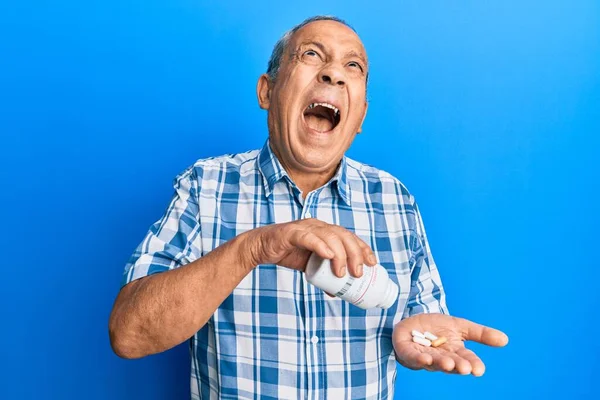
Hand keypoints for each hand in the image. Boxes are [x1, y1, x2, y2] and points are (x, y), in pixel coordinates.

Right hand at [243, 218, 376, 276]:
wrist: (261, 248)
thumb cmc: (288, 253)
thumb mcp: (310, 266)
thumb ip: (324, 276)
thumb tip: (338, 293)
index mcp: (326, 232)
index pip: (350, 237)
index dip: (363, 248)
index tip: (373, 264)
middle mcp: (318, 226)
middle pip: (343, 235)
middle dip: (356, 253)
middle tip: (359, 273)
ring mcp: (305, 228)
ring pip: (330, 236)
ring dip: (340, 254)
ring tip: (343, 272)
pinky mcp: (291, 233)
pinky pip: (308, 237)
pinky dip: (320, 245)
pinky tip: (328, 255)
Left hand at [393, 313, 508, 375]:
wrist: (412, 321)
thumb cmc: (437, 327)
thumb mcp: (460, 326)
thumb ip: (480, 334)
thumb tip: (506, 340)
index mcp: (455, 352)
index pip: (467, 359)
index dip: (473, 365)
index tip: (479, 370)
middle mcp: (441, 357)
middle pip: (452, 363)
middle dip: (458, 365)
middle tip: (465, 367)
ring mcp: (424, 356)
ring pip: (434, 362)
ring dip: (441, 363)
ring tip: (449, 364)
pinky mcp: (408, 352)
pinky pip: (413, 358)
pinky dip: (419, 359)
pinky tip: (425, 359)